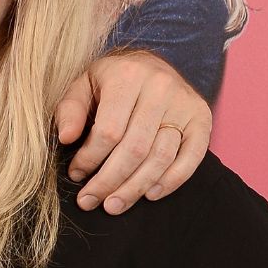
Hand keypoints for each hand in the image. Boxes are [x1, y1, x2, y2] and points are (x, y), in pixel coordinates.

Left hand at [52, 50, 210, 212]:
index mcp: (127, 76)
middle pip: (134, 149)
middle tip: (90, 201)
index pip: (108, 131)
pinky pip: (191, 159)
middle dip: (109, 182)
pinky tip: (149, 194)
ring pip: (160, 158)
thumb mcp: (83, 84)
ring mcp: (184, 103)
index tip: (76, 174)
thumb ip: (70, 109)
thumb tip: (66, 138)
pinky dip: (171, 182)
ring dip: (135, 188)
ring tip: (113, 205)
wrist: (150, 63)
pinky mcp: (202, 118)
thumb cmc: (111, 80)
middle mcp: (160, 87)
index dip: (90, 159)